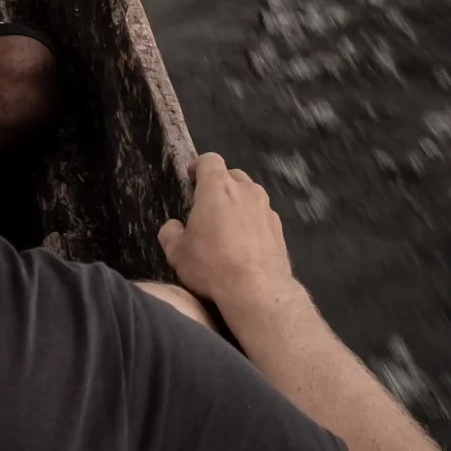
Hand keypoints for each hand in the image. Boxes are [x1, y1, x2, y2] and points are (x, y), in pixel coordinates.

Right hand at [157, 153, 299, 321]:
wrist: (258, 290)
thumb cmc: (212, 264)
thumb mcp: (177, 252)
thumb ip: (170, 233)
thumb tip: (174, 227)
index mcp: (218, 188)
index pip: (209, 160)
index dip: (198, 167)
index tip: (192, 179)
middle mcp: (246, 191)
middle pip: (232, 175)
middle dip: (220, 185)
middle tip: (208, 207)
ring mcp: (266, 208)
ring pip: (250, 195)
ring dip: (238, 203)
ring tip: (228, 227)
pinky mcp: (280, 228)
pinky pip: (262, 215)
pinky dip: (253, 222)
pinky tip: (246, 245)